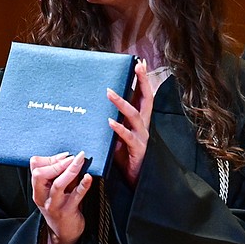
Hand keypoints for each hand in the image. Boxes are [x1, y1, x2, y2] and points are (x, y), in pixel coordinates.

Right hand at [30, 151, 91, 243]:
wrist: (64, 233)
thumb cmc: (62, 207)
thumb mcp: (57, 190)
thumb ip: (61, 175)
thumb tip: (73, 157)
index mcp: (38, 188)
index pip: (35, 167)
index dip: (50, 158)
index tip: (65, 155)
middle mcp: (42, 196)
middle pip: (40, 174)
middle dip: (57, 163)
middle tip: (73, 157)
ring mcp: (54, 205)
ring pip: (58, 184)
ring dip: (70, 170)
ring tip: (80, 160)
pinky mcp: (67, 212)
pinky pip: (75, 196)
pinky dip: (83, 185)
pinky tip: (89, 177)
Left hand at [108, 58, 154, 188]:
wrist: (135, 180)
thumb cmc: (124, 156)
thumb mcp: (117, 134)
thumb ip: (113, 120)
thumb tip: (97, 105)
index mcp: (140, 120)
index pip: (143, 95)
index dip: (143, 79)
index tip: (140, 63)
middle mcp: (143, 126)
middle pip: (146, 99)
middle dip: (142, 82)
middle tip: (137, 67)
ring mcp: (142, 137)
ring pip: (135, 116)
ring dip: (122, 103)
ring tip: (109, 93)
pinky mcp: (137, 150)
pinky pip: (128, 137)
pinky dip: (119, 129)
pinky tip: (110, 122)